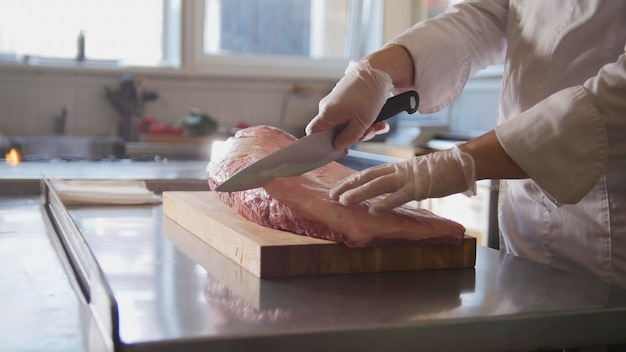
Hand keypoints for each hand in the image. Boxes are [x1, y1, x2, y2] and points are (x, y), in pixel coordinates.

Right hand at [305, 60, 392, 149]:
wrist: (377, 72)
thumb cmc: (367, 95)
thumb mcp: (361, 122)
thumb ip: (348, 138)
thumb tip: (336, 146)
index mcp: (326, 113)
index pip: (313, 133)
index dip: (321, 144)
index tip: (336, 147)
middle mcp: (327, 108)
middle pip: (334, 132)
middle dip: (353, 136)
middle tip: (368, 133)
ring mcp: (336, 104)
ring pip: (346, 126)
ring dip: (363, 129)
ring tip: (378, 125)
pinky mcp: (345, 101)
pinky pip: (351, 117)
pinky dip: (364, 120)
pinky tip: (378, 121)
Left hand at [329, 146, 476, 213]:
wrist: (461, 163)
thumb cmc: (440, 171)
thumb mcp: (414, 174)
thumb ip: (400, 183)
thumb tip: (387, 194)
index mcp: (396, 168)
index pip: (368, 173)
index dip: (351, 180)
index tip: (337, 188)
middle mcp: (398, 171)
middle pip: (368, 177)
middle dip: (348, 186)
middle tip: (331, 195)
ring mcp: (408, 178)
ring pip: (378, 185)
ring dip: (360, 193)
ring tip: (344, 201)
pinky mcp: (419, 187)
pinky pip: (400, 196)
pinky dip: (386, 203)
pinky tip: (373, 211)